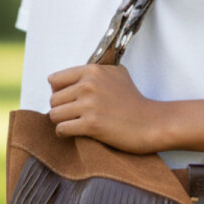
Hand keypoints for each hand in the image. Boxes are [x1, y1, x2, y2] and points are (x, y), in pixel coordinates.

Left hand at [47, 62, 163, 153]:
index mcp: (92, 71)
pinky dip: (65, 133)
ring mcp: (90, 104)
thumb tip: (70, 78)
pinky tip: (77, 132)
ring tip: (75, 124)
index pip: (55, 80)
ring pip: (54, 114)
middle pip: (53, 99)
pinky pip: (61, 129)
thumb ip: (94, 72)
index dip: (59, 92)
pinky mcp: (91, 124)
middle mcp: (89, 85)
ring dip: (62, 122)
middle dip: (61, 109)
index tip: (70, 100)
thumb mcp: (117, 74)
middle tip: (75, 115)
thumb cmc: (134, 100)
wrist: (150, 122)